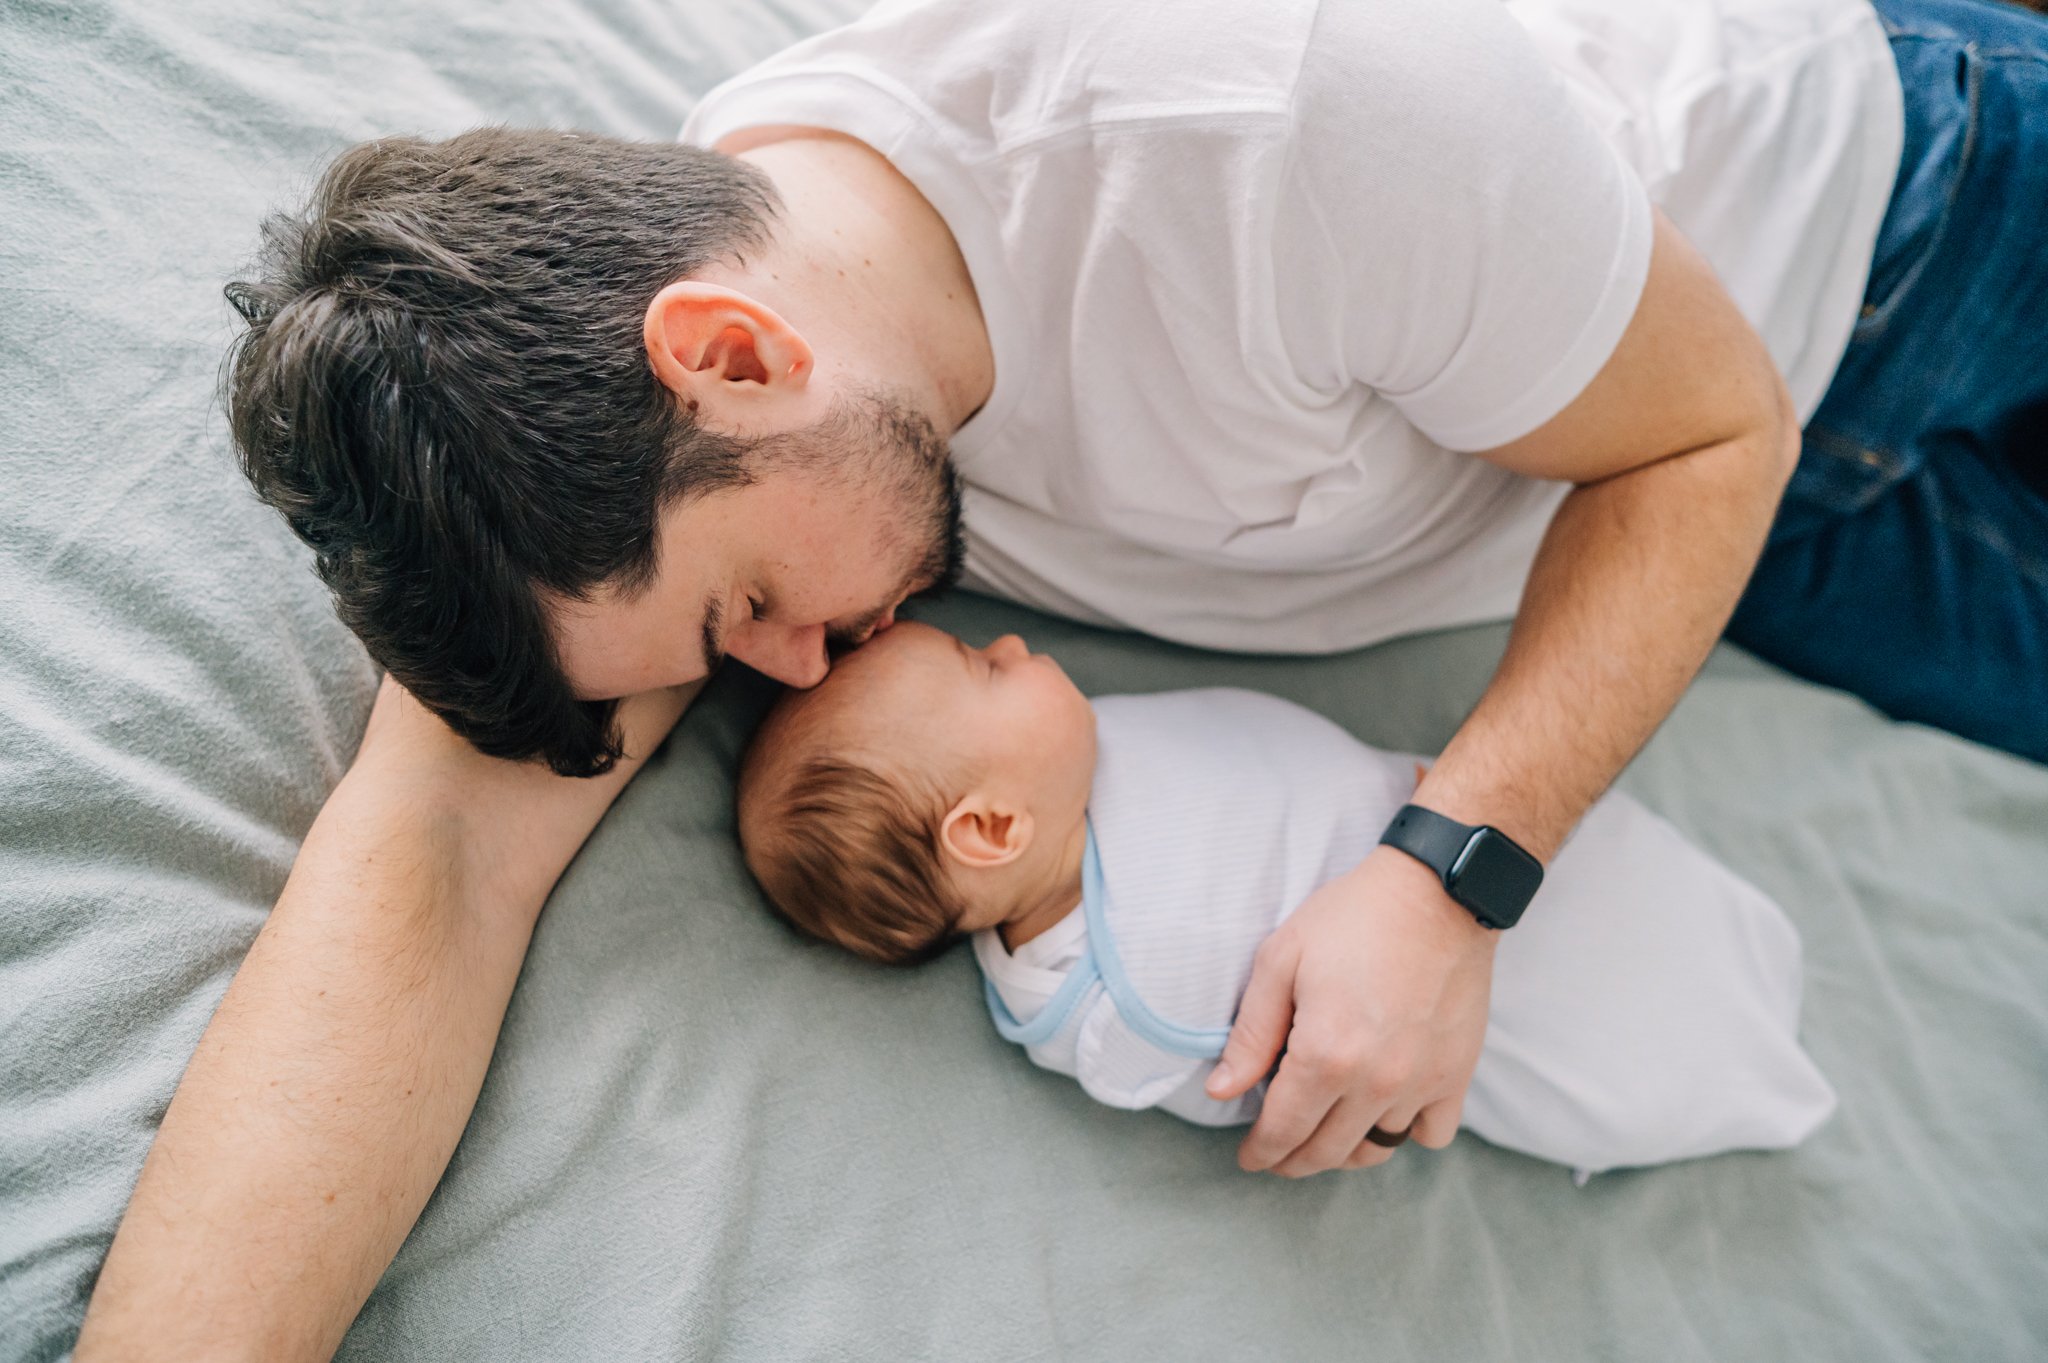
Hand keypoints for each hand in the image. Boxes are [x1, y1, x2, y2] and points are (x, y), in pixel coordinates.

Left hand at [1207, 844, 1497, 1175]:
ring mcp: (1421, 1083)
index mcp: (1325, 1056)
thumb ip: (1251, 1035)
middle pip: (1327, 1151)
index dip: (1261, 1151)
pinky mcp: (1458, 1074)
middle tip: (1277, 1154)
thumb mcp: (1280, 961)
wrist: (1436, 893)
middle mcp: (1376, 1082)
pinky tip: (1386, 1111)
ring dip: (1344, 1152)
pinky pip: (1431, 1133)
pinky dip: (1408, 1133)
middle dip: (1293, 1160)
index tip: (1250, 1157)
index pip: (1283, 1130)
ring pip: (1377, 1149)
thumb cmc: (1351, 918)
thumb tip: (1222, 1091)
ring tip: (1324, 1135)